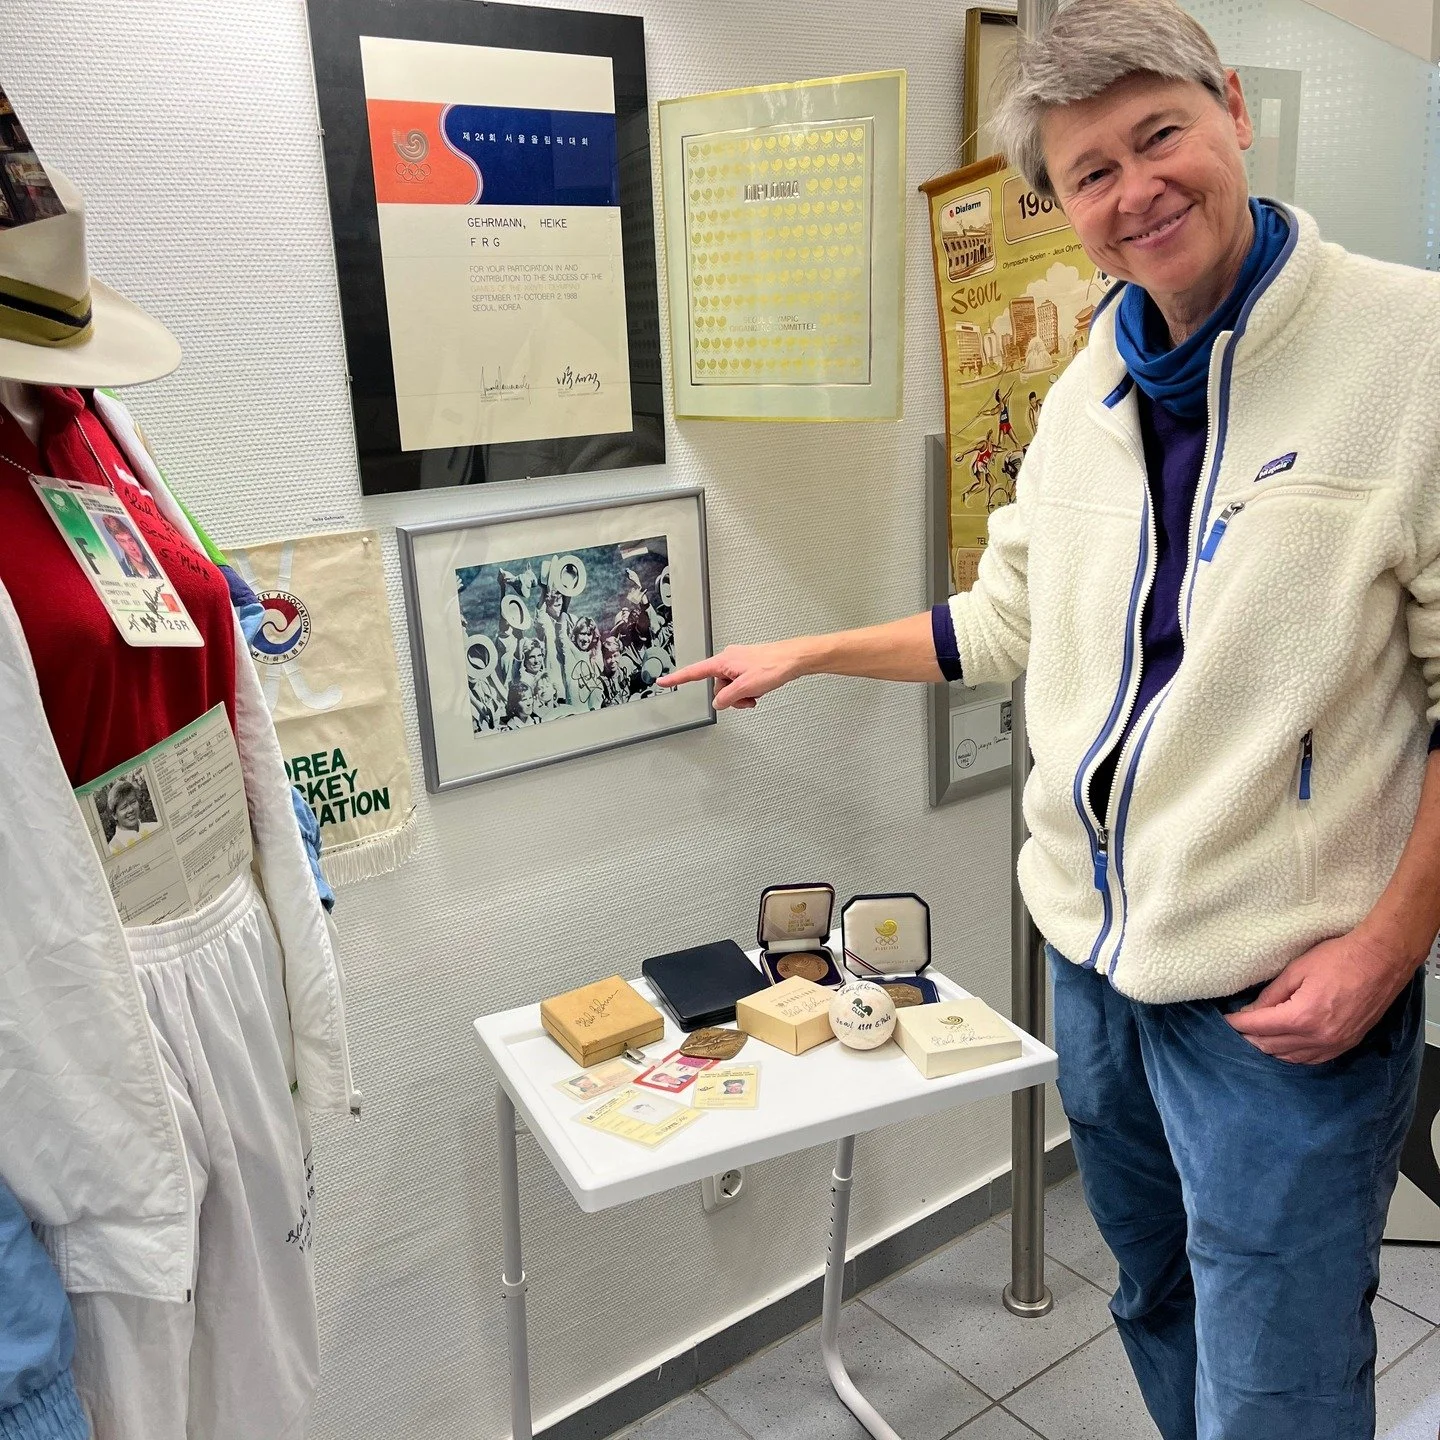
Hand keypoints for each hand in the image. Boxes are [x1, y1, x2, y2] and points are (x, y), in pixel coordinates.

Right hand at [658, 640, 809, 709]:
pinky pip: (740, 684)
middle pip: (717, 686)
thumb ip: (727, 697)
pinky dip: (747, 691)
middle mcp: (728, 659)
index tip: (662, 682)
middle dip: (730, 697)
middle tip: (748, 699)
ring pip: (730, 687)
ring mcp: (738, 663)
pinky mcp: (748, 667)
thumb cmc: (773, 666)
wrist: (794, 659)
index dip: (677, 678)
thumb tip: (718, 703)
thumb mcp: (746, 687)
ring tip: (756, 695)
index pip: (694, 672)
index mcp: (722, 661)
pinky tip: (759, 691)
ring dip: (741, 696)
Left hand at [1225, 928, 1417, 1063]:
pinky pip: (1313, 1059)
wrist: (1381, 961)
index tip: (1226, 1020)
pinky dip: (1294, 1055)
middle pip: (1273, 1047)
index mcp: (1303, 1017)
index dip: (1238, 1024)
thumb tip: (1250, 1011)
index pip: (1260, 1027)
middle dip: (1251, 1038)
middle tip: (1238, 1028)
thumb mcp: (1296, 971)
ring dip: (1271, 1049)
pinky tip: (1285, 1046)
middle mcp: (1319, 1037)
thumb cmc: (1339, 959)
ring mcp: (1335, 1044)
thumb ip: (1271, 995)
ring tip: (1257, 1037)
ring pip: (1292, 1058)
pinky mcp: (1347, 1044)